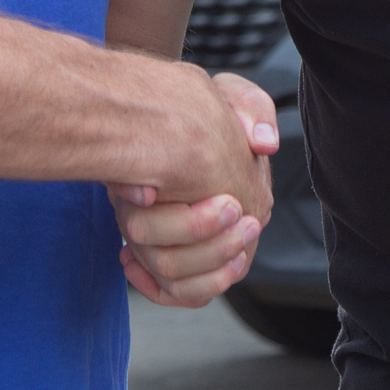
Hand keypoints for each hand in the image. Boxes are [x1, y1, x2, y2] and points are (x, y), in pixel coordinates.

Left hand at [112, 73, 278, 307]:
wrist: (173, 121)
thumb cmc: (207, 109)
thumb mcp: (233, 95)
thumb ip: (253, 110)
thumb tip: (264, 142)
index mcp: (250, 198)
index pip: (230, 240)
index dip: (187, 225)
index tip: (148, 195)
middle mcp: (237, 234)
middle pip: (199, 267)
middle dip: (159, 241)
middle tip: (128, 211)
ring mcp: (211, 251)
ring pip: (181, 283)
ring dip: (150, 257)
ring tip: (125, 225)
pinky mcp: (189, 264)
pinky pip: (175, 294)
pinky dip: (149, 283)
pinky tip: (127, 260)